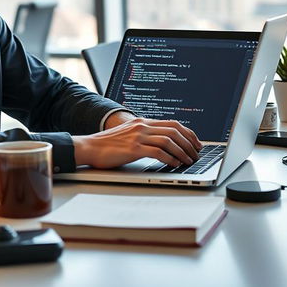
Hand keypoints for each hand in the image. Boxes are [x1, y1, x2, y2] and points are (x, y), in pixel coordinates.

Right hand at [73, 118, 201, 168]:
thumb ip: (143, 135)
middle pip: (174, 130)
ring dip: (183, 152)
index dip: (188, 133)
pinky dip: (170, 158)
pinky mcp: (133, 148)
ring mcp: (137, 136)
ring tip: (189, 161)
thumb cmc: (107, 144)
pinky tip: (175, 164)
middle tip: (197, 153)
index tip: (196, 143)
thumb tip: (162, 145)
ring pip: (169, 140)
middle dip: (189, 143)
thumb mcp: (128, 135)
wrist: (89, 146)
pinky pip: (158, 152)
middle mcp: (141, 126)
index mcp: (142, 122)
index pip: (172, 123)